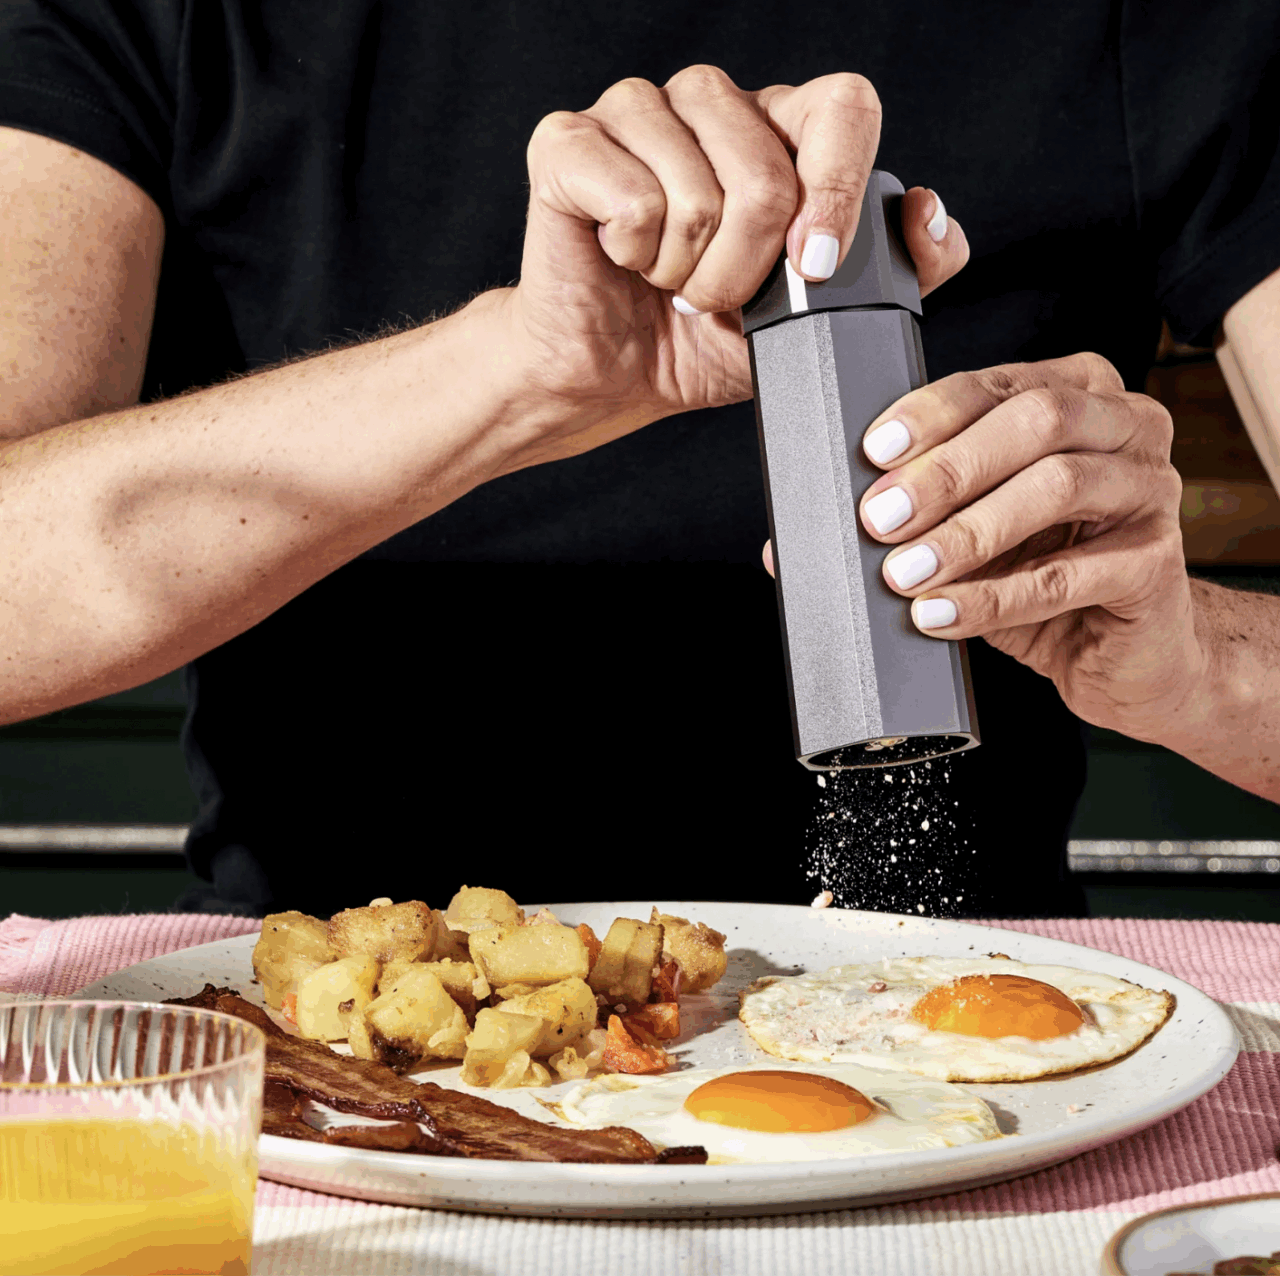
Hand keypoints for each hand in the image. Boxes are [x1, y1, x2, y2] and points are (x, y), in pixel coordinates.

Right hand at [497, 65, 968, 472]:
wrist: (614, 374)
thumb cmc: (706, 340)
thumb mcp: (820, 319)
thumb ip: (898, 271)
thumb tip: (928, 214)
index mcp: (778, 129)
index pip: (843, 106)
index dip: (837, 190)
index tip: (815, 267)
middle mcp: (714, 104)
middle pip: (768, 174)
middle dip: (746, 273)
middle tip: (715, 296)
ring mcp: (640, 111)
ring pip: (697, 193)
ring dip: (687, 271)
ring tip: (669, 279)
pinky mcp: (570, 141)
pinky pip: (632, 201)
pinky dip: (634, 256)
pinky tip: (624, 257)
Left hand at [839, 352, 1200, 741]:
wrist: (1123, 649)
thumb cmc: (1041, 574)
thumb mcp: (968, 536)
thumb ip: (900, 522)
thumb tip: (784, 547)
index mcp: (1076, 393)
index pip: (995, 383)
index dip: (931, 413)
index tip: (871, 452)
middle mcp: (1125, 426)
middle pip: (1034, 421)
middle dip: (944, 470)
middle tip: (878, 520)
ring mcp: (1151, 489)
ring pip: (1056, 486)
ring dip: (966, 532)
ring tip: (903, 574)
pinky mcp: (1156, 562)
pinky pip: (1068, 573)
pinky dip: (994, 597)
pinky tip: (941, 616)